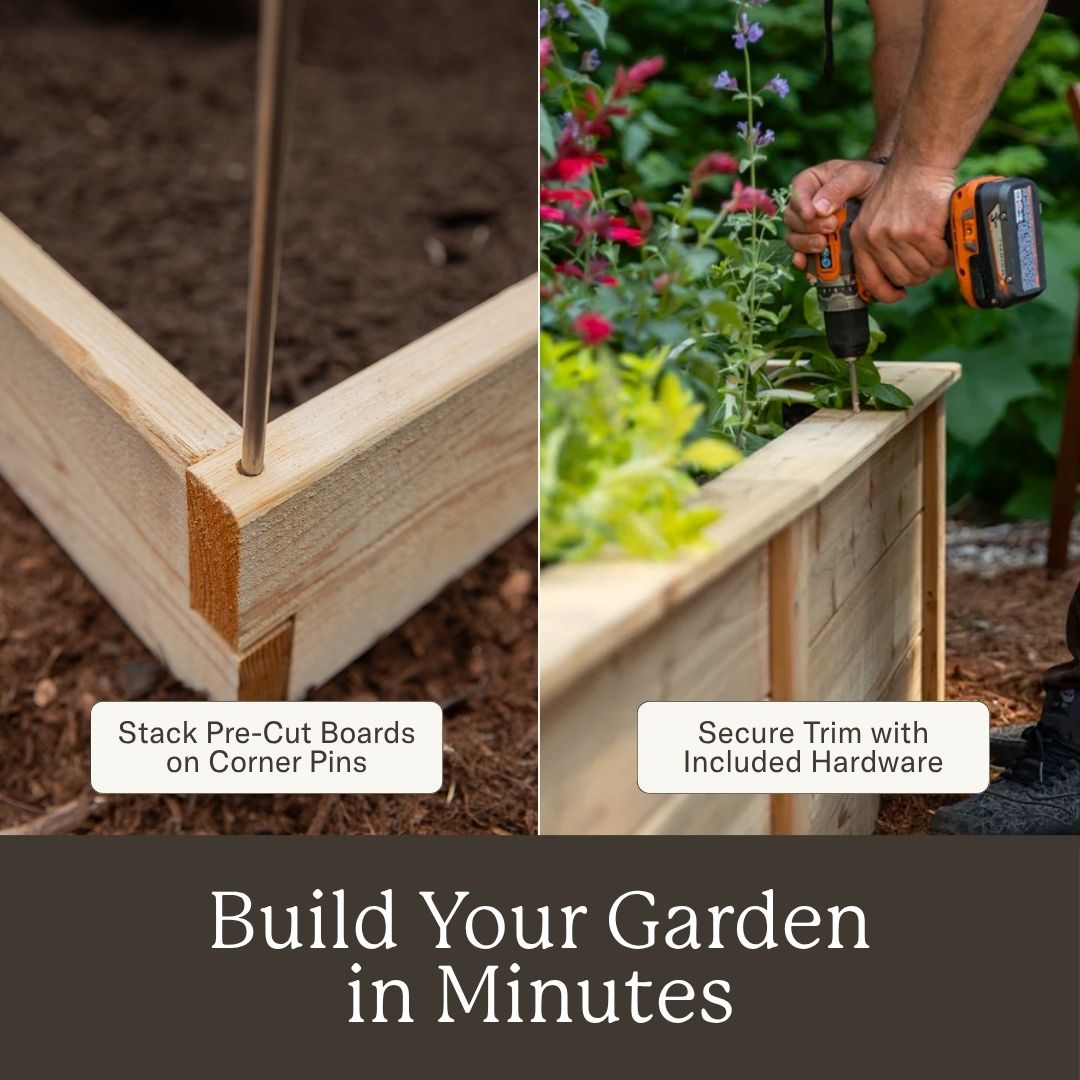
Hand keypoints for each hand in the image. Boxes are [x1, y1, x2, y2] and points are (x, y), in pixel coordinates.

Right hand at [783, 159, 884, 269]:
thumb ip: (838, 188)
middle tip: (832, 226)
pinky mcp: (811, 245)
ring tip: (823, 244)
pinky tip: (805, 262)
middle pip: (791, 218)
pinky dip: (800, 260)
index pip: (796, 192)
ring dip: (805, 243)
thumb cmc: (868, 181)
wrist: (884, 201)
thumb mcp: (857, 176)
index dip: (800, 205)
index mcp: (810, 182)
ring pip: (792, 237)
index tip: (811, 214)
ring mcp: (806, 227)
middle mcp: (803, 205)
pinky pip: (799, 254)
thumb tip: (818, 210)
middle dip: (808, 226)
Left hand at [848, 163, 954, 302]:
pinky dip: (946, 255)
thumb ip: (878, 242)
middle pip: (901, 277)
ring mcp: (897, 236)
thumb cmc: (902, 187)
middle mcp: (875, 240)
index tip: (898, 295)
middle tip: (929, 263)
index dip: (886, 293)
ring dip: (935, 265)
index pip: (870, 280)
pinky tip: (948, 244)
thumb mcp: (875, 215)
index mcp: (861, 237)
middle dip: (919, 275)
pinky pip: (937, 258)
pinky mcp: (920, 232)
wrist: (919, 162)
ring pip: (920, 270)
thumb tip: (893, 274)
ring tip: (940, 251)